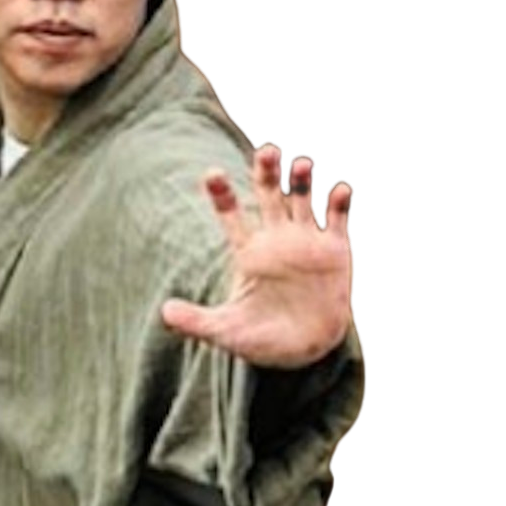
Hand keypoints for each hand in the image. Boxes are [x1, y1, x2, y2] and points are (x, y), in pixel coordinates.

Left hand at [159, 142, 354, 368]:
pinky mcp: (336, 250)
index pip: (231, 214)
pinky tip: (341, 191)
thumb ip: (197, 321)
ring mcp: (306, 241)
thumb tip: (164, 313)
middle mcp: (277, 238)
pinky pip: (337, 218)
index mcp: (248, 252)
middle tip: (267, 151)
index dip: (221, 193)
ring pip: (303, 198)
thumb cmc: (262, 341)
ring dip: (303, 178)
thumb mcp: (226, 332)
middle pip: (268, 194)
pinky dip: (340, 201)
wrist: (306, 353)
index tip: (212, 174)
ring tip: (303, 164)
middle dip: (266, 171)